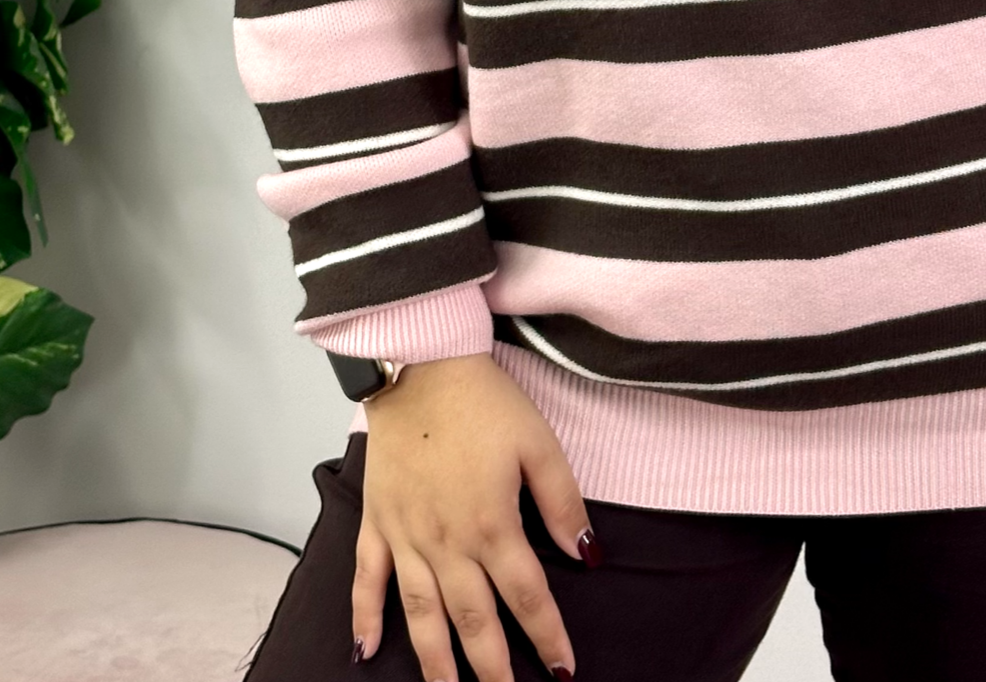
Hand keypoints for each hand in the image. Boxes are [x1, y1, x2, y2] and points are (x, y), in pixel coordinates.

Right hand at [353, 353, 594, 681]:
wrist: (421, 366)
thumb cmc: (483, 401)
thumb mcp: (539, 443)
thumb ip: (563, 503)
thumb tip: (587, 554)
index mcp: (492, 525)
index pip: (526, 596)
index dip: (548, 636)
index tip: (564, 670)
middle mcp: (446, 543)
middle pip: (473, 620)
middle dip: (492, 669)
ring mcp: (406, 536)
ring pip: (421, 615)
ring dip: (435, 663)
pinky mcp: (377, 521)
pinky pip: (367, 580)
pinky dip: (364, 618)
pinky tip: (365, 652)